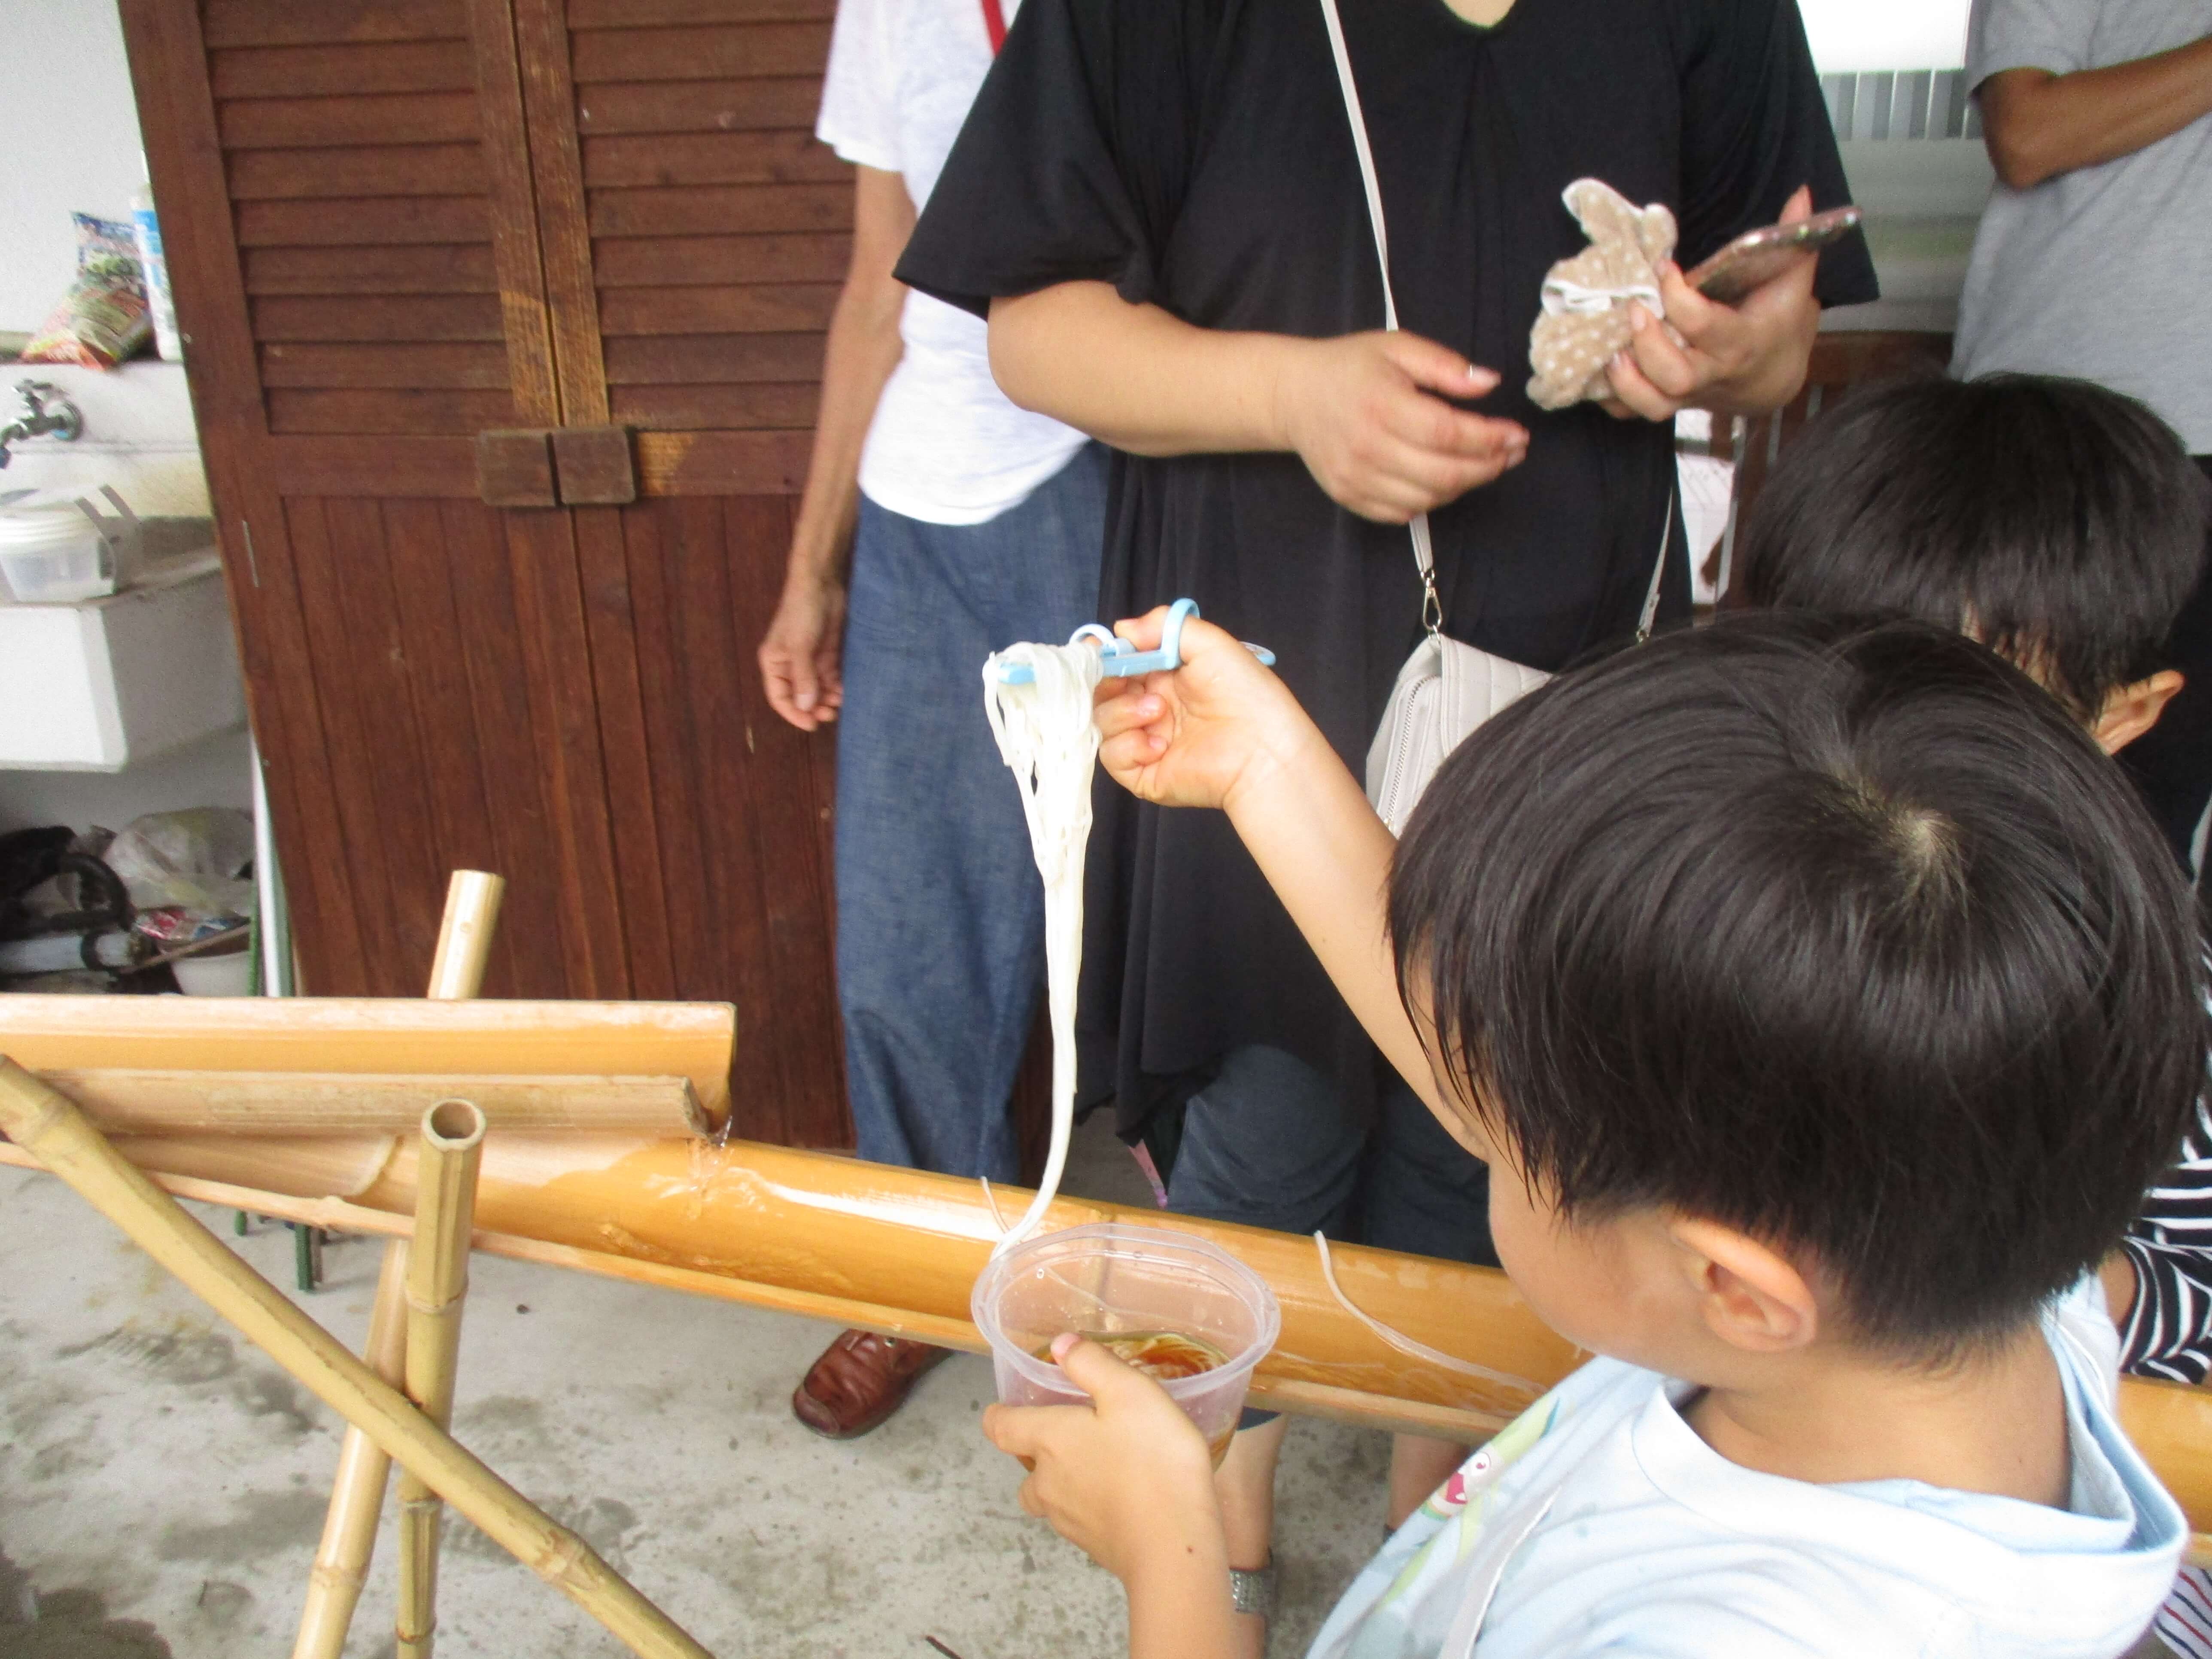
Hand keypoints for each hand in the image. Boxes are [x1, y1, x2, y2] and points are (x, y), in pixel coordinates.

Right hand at [758, 567, 846, 730]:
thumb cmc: (802, 612)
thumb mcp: (800, 647)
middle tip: (830, 714)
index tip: (811, 725)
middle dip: (814, 708)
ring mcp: (809, 659)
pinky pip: (830, 677)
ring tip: (840, 703)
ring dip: (827, 698)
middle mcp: (790, 664)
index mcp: (774, 663)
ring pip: (817, 689)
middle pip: (800, 696)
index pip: (780, 697)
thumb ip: (803, 677)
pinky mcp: (825, 653)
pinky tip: (844, 690)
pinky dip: (836, 686)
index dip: (794, 713)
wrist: (821, 584)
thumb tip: (805, 707)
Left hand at [983, 1334, 1226, 1587]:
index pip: (1000, 1428)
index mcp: (1048, 1441)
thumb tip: (1060, 1345)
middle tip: (1070, 1438)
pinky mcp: (1093, 1546)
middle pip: (1025, 1471)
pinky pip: (1081, 1522)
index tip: (1006, 1409)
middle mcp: (1048, 1483)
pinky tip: (1126, 1498)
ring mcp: (1069, 1520)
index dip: (998, 1416)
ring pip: (1051, 1500)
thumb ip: (1092, 1364)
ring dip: (1066, 1484)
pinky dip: (1093, 1508)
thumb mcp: (1130, 1393)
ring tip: (1103, 1467)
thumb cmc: (1153, 1460)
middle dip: (1038, 1456)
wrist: (1174, 1544)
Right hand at [1093, 609, 1326, 813]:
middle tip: (1124, 681)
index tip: (1094, 650)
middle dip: (1107, 683)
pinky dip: (1128, 746)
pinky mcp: (1145, 773)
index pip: (1120, 663)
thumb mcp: (1211, 645)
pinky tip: (1158, 744)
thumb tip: (1122, 629)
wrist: (1264, 751)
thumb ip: (1165, 627)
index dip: (1104, 656)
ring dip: (1123, 712)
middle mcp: (1152, 707)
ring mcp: (1146, 741)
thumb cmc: (1247, 695)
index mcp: (1166, 677)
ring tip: (1158, 712)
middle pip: (1103, 692)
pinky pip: (1112, 757)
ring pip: (1102, 722)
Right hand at [1272, 332, 1527, 522]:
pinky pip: (1403, 513)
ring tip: (1482, 465)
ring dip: (1464, 486)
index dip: (1490, 439)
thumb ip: (1445, 365)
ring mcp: (1356, 478)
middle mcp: (1367, 447)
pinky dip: (1431, 500)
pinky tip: (1442, 479)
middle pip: (1444, 474)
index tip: (1516, 435)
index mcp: (1382, 405)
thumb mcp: (1397, 347)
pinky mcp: (1349, 496)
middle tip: (1511, 454)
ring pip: (1428, 498)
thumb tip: (1489, 383)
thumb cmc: (1350, 367)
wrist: (1294, 395)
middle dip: (1488, 467)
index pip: (1448, 433)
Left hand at [1601, 186, 1821, 421]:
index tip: (1663, 267)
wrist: (1773, 379)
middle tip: (1633, 310)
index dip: (1679, 298)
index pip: (1705, 327)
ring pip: (1653, 404)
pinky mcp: (1671, 403)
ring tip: (1610, 348)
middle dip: (1649, 345)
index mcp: (1742, 342)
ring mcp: (1689, 395)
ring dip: (1626, 381)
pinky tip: (1599, 370)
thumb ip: (1792, 239)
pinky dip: (1614, 399)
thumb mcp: (1792, 281)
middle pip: (1676, 375)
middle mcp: (1713, 374)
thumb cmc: (1778, 323)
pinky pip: (1635, 414)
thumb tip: (1801, 193)